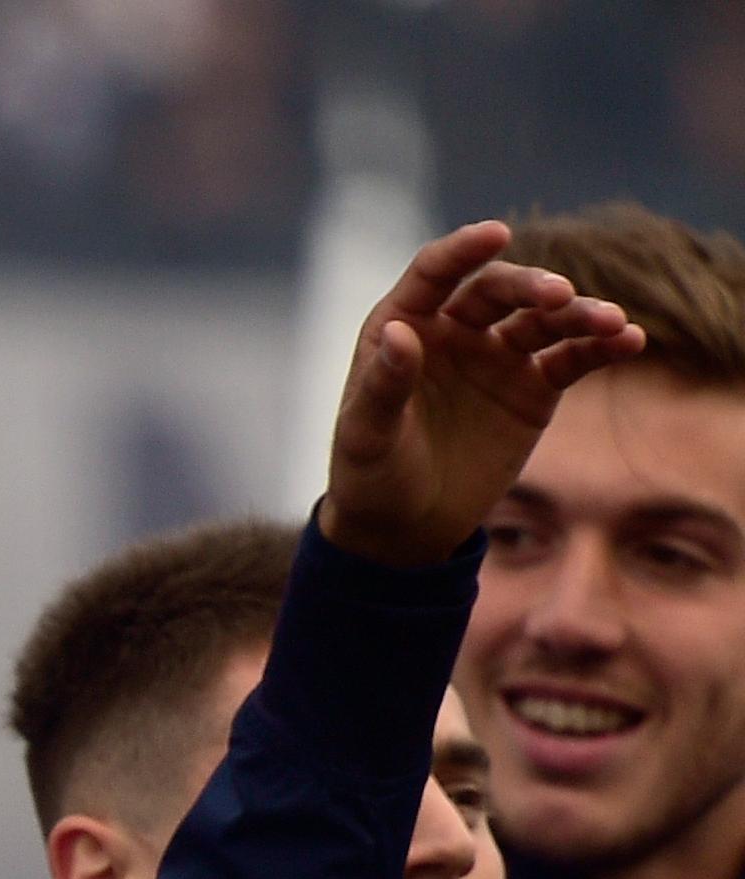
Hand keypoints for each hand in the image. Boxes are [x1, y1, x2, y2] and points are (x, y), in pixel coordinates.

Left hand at [318, 222, 644, 568]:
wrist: (404, 527)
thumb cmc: (370, 477)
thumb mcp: (367, 436)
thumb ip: (383, 385)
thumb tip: (399, 331)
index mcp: (405, 326)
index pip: (435, 274)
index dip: (463, 250)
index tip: (496, 233)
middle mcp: (456, 330)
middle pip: (500, 291)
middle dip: (533, 288)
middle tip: (560, 298)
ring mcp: (499, 355)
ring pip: (545, 320)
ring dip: (581, 315)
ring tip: (612, 322)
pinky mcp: (534, 388)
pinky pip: (573, 358)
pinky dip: (601, 347)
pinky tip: (629, 341)